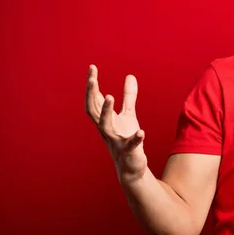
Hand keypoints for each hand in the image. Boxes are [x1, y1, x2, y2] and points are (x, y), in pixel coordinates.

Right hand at [85, 65, 146, 183]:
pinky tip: (141, 132)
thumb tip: (130, 76)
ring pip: (105, 126)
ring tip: (110, 96)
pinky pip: (131, 144)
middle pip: (94, 110)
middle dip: (92, 94)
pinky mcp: (128, 151)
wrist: (130, 167)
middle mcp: (106, 129)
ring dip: (106, 111)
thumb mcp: (129, 115)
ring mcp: (115, 140)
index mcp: (106, 119)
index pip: (95, 99)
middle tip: (92, 78)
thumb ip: (129, 96)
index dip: (92, 84)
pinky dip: (135, 138)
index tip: (92, 67)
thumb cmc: (126, 138)